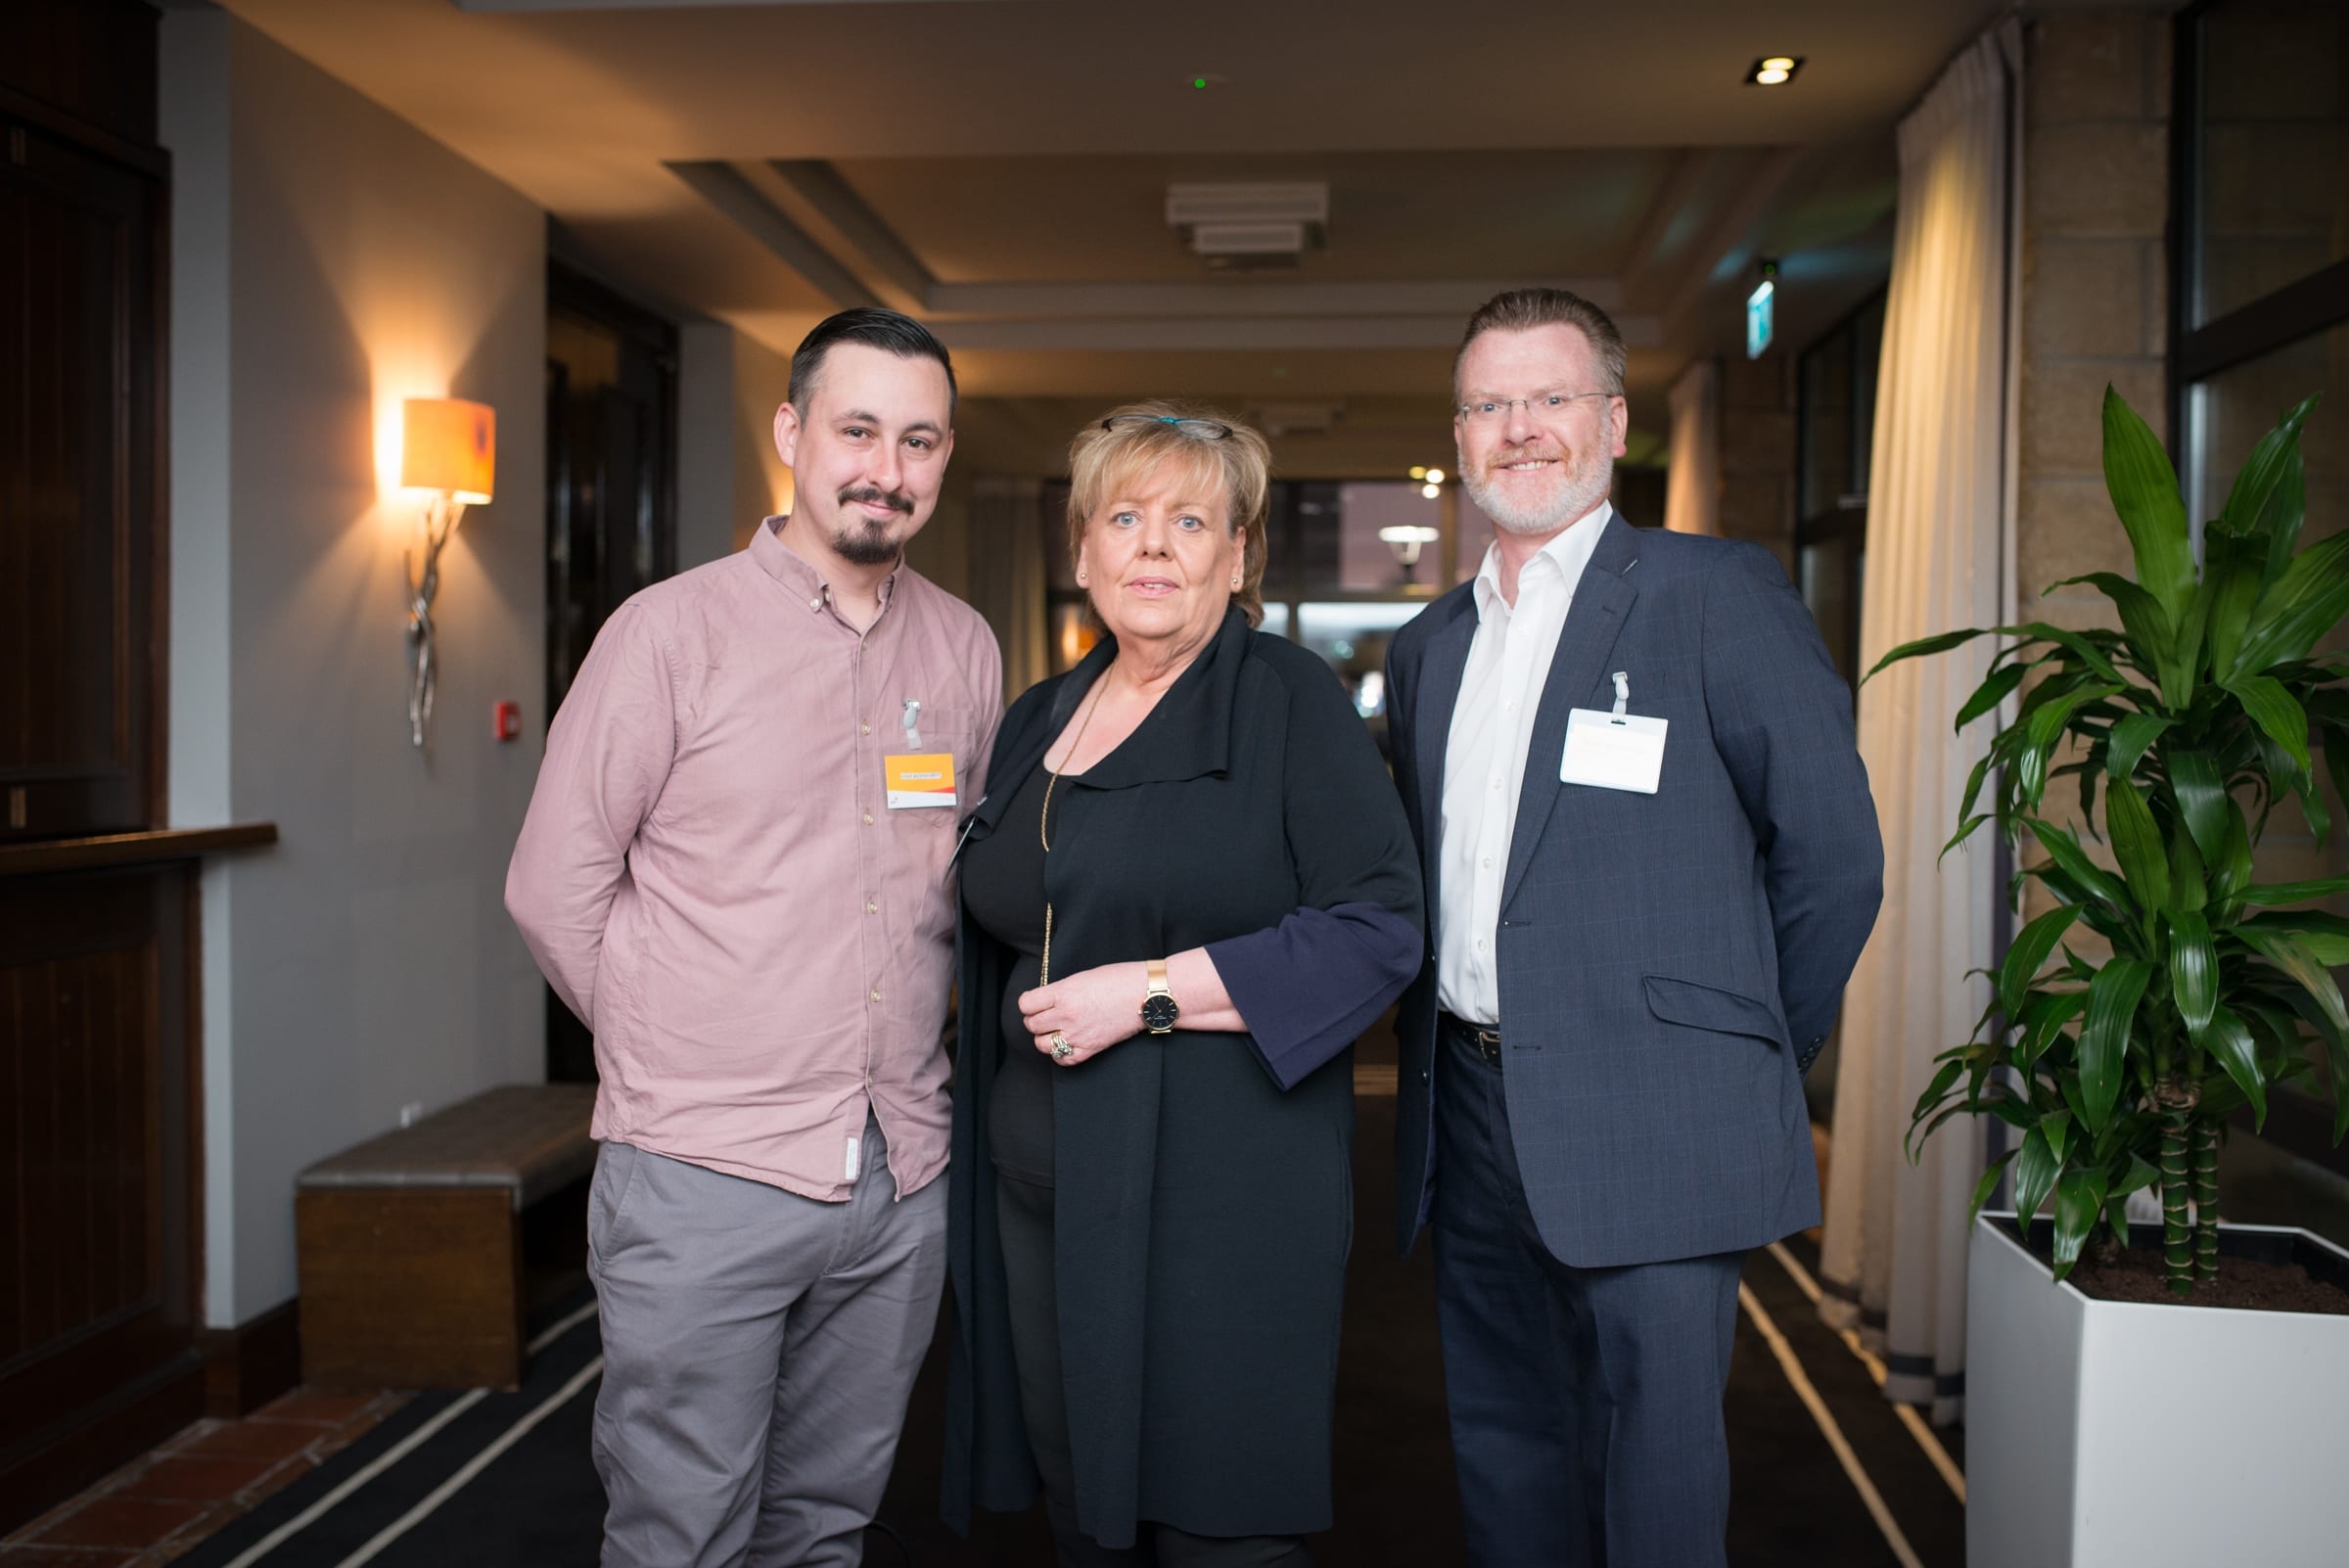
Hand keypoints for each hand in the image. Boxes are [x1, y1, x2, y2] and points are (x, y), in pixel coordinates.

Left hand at [1018, 962, 1148, 1067]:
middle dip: (1035, 1020)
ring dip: (1045, 1038)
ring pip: (1042, 1044)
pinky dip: (1060, 1053)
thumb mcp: (1082, 976)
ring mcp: (1078, 1034)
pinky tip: (1066, 1044)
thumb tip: (1045, 1001)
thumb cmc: (1119, 979)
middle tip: (1046, 1016)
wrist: (1146, 995)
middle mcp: (1067, 1014)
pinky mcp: (1090, 1048)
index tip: (1035, 1002)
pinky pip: (1062, 1059)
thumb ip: (1061, 990)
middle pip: (1031, 1025)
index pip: (1026, 1004)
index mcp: (1064, 992)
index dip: (1029, 1003)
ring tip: (1056, 1030)